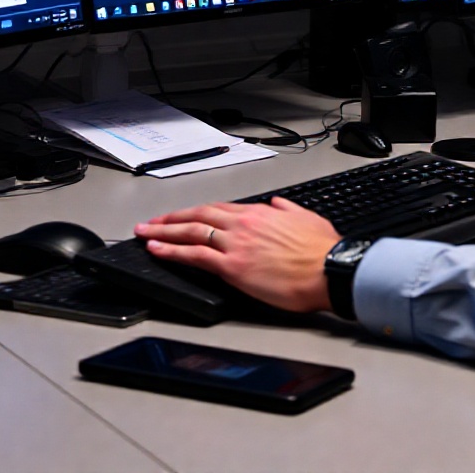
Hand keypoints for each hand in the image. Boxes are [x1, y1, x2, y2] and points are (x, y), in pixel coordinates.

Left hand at [135, 198, 341, 313]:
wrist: (328, 269)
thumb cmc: (321, 251)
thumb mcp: (306, 218)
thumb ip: (287, 210)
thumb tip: (277, 205)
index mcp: (261, 212)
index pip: (220, 209)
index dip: (198, 212)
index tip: (185, 216)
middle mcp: (244, 223)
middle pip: (198, 215)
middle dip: (171, 218)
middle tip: (152, 222)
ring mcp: (236, 244)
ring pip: (190, 231)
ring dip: (164, 231)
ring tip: (146, 233)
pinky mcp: (232, 267)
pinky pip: (194, 255)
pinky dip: (172, 251)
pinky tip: (158, 250)